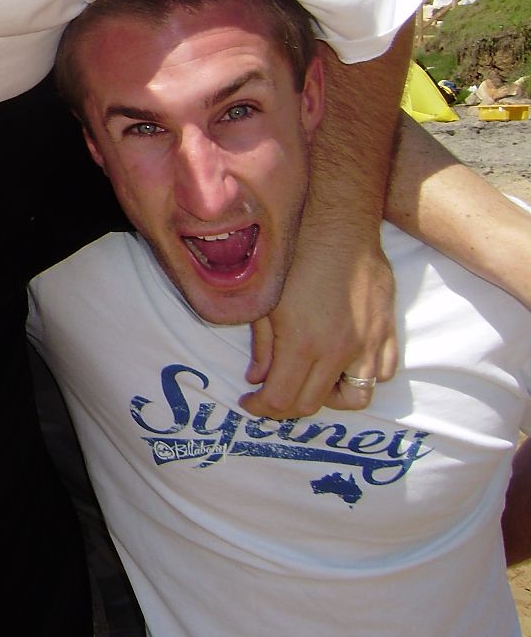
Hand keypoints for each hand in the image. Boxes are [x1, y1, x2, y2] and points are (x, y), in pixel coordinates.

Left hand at [241, 237, 397, 417]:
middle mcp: (339, 352)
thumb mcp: (267, 302)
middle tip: (271, 395)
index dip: (261, 408)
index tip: (249, 401)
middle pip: (313, 404)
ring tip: (310, 380)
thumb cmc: (296, 258)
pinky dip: (362, 378)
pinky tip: (343, 363)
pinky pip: (382, 374)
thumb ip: (263, 346)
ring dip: (329, 398)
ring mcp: (368, 344)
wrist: (339, 228)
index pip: (282, 400)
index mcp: (303, 345)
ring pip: (356, 398)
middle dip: (286, 407)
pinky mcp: (387, 332)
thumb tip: (257, 378)